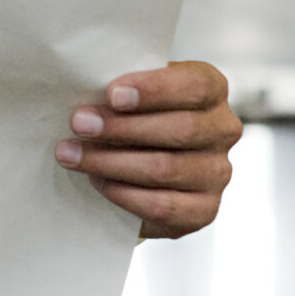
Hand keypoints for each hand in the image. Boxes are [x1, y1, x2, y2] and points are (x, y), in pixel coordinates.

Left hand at [55, 61, 239, 239]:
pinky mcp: (204, 209)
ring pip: (166, 169)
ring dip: (111, 162)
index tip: (112, 94)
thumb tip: (83, 87)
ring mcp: (218, 173)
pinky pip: (163, 206)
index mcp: (211, 89)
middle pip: (180, 130)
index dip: (155, 90)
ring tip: (72, 154)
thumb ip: (121, 86)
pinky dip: (124, 193)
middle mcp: (223, 130)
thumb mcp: (132, 89)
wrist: (140, 163)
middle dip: (121, 128)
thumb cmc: (133, 113)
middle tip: (79, 124)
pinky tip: (96, 180)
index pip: (195, 86)